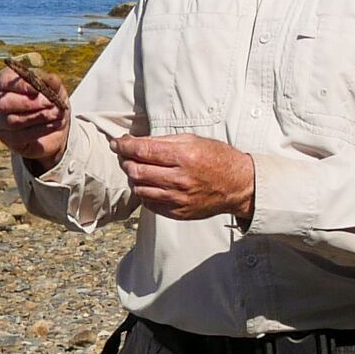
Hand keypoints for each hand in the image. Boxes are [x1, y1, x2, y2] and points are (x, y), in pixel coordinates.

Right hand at [0, 67, 68, 166]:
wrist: (54, 125)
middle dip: (28, 103)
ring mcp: (0, 123)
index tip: (37, 89)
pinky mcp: (9, 139)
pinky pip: (21, 136)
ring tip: (57, 114)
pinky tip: (54, 124)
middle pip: (3, 104)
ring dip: (37, 117)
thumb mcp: (53, 87)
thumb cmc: (49, 99)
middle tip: (49, 103)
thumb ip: (52, 82)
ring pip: (13, 122)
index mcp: (4, 82)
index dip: (21, 85)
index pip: (5, 82)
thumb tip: (52, 79)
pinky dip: (40, 130)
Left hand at [118, 134, 255, 222]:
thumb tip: (138, 141)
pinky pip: (150, 204)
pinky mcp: (178, 213)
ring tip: (137, 170)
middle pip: (136, 171)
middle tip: (125, 156)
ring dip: (133, 179)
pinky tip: (150, 185)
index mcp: (183, 156)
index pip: (143, 150)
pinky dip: (144, 193)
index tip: (116, 143)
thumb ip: (164, 141)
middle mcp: (179, 179)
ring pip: (140, 190)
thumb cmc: (217, 158)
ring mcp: (178, 199)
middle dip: (125, 162)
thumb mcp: (193, 140)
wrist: (238, 185)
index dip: (124, 146)